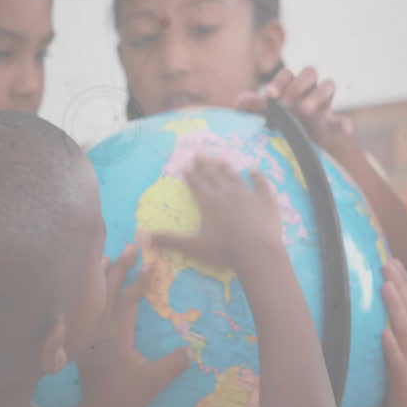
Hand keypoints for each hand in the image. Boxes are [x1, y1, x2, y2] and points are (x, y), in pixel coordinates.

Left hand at [75, 245, 189, 406]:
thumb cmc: (123, 394)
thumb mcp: (153, 381)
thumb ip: (172, 364)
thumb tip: (192, 348)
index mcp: (117, 333)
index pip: (129, 298)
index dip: (141, 280)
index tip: (152, 263)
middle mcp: (100, 328)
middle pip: (108, 290)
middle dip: (120, 267)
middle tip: (130, 247)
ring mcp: (88, 333)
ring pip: (92, 297)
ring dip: (99, 276)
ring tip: (104, 257)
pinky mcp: (81, 341)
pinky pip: (83, 310)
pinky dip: (86, 295)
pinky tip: (88, 290)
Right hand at [148, 156, 282, 274]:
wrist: (258, 253)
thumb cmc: (224, 250)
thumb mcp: (192, 247)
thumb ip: (168, 241)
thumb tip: (141, 236)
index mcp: (209, 202)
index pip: (197, 184)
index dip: (191, 174)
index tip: (187, 164)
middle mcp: (226, 193)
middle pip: (213, 176)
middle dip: (205, 165)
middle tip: (200, 154)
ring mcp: (248, 195)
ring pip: (234, 177)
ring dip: (226, 167)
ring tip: (220, 158)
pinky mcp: (265, 200)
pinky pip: (261, 184)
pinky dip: (257, 176)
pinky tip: (254, 170)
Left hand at [238, 67, 354, 152]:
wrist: (292, 149)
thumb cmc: (275, 125)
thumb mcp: (262, 116)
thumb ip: (252, 107)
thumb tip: (240, 100)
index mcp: (290, 86)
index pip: (287, 74)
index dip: (279, 82)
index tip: (270, 95)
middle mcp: (308, 90)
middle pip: (310, 73)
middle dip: (298, 85)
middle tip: (288, 103)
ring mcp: (323, 105)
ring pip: (328, 86)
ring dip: (317, 96)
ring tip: (305, 110)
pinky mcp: (332, 125)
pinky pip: (343, 119)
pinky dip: (345, 123)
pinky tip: (344, 130)